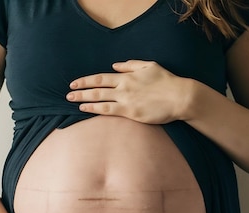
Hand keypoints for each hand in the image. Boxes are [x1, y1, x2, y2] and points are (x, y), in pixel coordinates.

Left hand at [67, 60, 188, 123]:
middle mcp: (124, 86)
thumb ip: (131, 64)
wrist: (180, 97)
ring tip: (71, 100)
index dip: (86, 80)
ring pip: (99, 98)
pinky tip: (84, 108)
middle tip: (68, 93)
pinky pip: (108, 110)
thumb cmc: (167, 82)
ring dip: (83, 98)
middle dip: (80, 89)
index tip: (75, 82)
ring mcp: (126, 99)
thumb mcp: (149, 66)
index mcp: (127, 76)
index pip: (101, 77)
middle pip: (96, 87)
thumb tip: (115, 65)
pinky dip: (94, 108)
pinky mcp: (130, 112)